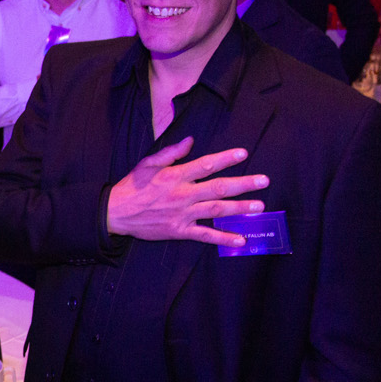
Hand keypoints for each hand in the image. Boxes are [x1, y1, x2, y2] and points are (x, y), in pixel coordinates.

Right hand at [105, 137, 267, 245]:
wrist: (115, 213)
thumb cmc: (132, 186)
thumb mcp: (147, 163)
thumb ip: (170, 152)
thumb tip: (190, 141)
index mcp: (175, 175)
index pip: (205, 164)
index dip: (225, 159)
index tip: (243, 154)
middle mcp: (183, 194)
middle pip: (218, 188)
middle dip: (243, 184)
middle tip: (264, 181)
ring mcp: (183, 214)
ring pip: (217, 210)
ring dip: (240, 209)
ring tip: (260, 207)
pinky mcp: (180, 231)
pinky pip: (205, 236)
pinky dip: (224, 239)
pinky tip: (241, 240)